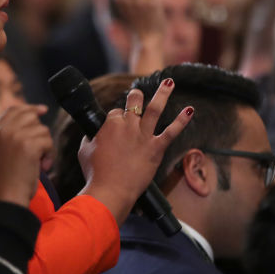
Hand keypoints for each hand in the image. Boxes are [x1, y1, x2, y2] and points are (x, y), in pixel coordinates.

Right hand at [0, 105, 53, 205]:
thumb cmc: (7, 180)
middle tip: (39, 150)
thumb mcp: (2, 151)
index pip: (14, 110)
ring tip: (38, 164)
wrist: (6, 197)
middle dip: (39, 131)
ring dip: (45, 147)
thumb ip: (11, 135)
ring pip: (43, 130)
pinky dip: (49, 156)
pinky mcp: (28, 145)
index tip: (43, 110)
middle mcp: (3, 130)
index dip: (30, 108)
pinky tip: (41, 167)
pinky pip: (48, 142)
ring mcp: (15, 136)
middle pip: (31, 116)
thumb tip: (36, 115)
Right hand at [78, 82, 193, 224]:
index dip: (115, 118)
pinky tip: (190, 110)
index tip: (116, 125)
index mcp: (110, 124)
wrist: (110, 190)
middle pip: (134, 103)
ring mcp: (143, 136)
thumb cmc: (95, 173)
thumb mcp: (84, 151)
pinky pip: (172, 131)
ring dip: (163, 94)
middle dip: (136, 96)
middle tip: (137, 93)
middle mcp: (128, 126)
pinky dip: (182, 120)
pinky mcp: (156, 148)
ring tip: (169, 82)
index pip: (115, 113)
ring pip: (155, 109)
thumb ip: (89, 138)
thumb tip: (92, 135)